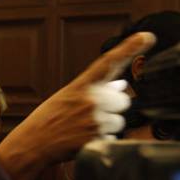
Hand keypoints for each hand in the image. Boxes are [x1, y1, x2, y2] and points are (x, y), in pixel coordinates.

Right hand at [0, 31, 155, 179]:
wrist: (31, 144)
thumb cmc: (48, 119)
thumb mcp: (67, 97)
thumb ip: (94, 90)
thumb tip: (122, 85)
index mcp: (81, 85)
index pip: (109, 62)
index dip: (130, 48)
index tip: (147, 36)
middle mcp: (89, 100)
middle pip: (123, 101)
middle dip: (112, 108)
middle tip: (89, 115)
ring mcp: (93, 121)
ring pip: (119, 122)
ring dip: (107, 126)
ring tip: (84, 128)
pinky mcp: (95, 139)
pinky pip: (112, 138)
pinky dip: (101, 141)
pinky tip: (83, 139)